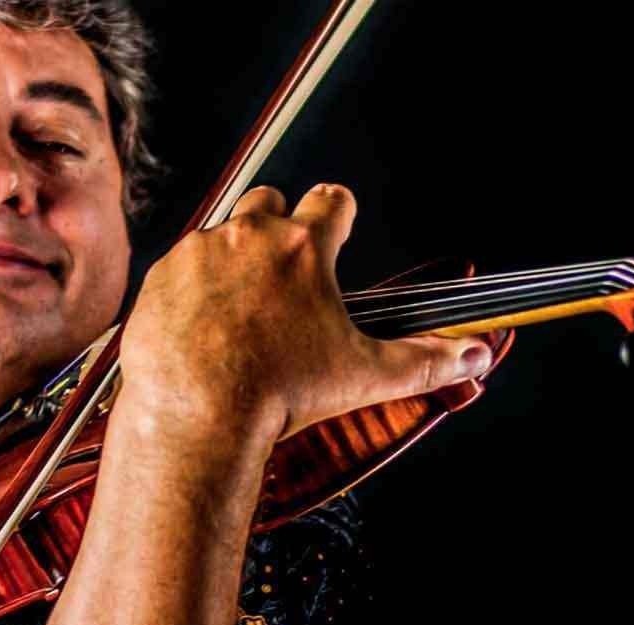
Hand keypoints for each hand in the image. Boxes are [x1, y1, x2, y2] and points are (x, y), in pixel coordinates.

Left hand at [121, 183, 491, 446]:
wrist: (197, 414)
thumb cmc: (280, 393)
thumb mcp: (363, 376)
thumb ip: (423, 361)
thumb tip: (474, 354)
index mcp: (304, 247)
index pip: (331, 200)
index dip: (338, 214)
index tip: (337, 230)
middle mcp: (249, 235)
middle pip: (269, 203)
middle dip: (279, 229)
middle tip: (283, 279)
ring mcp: (198, 252)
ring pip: (221, 235)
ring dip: (233, 260)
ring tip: (240, 312)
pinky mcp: (159, 276)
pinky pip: (179, 267)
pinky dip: (191, 289)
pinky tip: (200, 328)